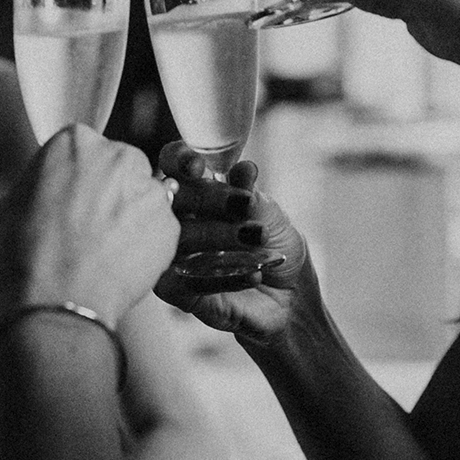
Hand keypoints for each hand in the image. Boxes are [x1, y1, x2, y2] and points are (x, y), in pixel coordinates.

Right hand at [0, 126, 176, 324]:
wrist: (52, 306)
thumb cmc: (21, 257)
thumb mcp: (12, 203)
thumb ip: (43, 183)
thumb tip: (53, 187)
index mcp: (75, 142)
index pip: (84, 150)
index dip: (77, 180)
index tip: (71, 202)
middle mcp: (118, 155)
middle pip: (121, 168)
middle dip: (110, 193)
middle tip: (90, 229)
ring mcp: (149, 190)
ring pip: (143, 198)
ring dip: (131, 218)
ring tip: (106, 253)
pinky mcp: (170, 226)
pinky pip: (159, 231)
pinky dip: (146, 247)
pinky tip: (122, 267)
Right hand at [152, 142, 311, 343]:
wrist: (291, 299)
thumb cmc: (276, 249)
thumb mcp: (273, 218)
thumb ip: (252, 195)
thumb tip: (243, 170)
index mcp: (197, 192)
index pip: (172, 164)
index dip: (178, 159)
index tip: (198, 165)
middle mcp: (179, 221)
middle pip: (168, 199)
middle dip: (205, 197)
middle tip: (242, 205)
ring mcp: (175, 257)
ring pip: (176, 239)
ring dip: (216, 235)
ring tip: (256, 239)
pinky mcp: (180, 293)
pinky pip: (183, 283)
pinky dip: (222, 277)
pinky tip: (255, 274)